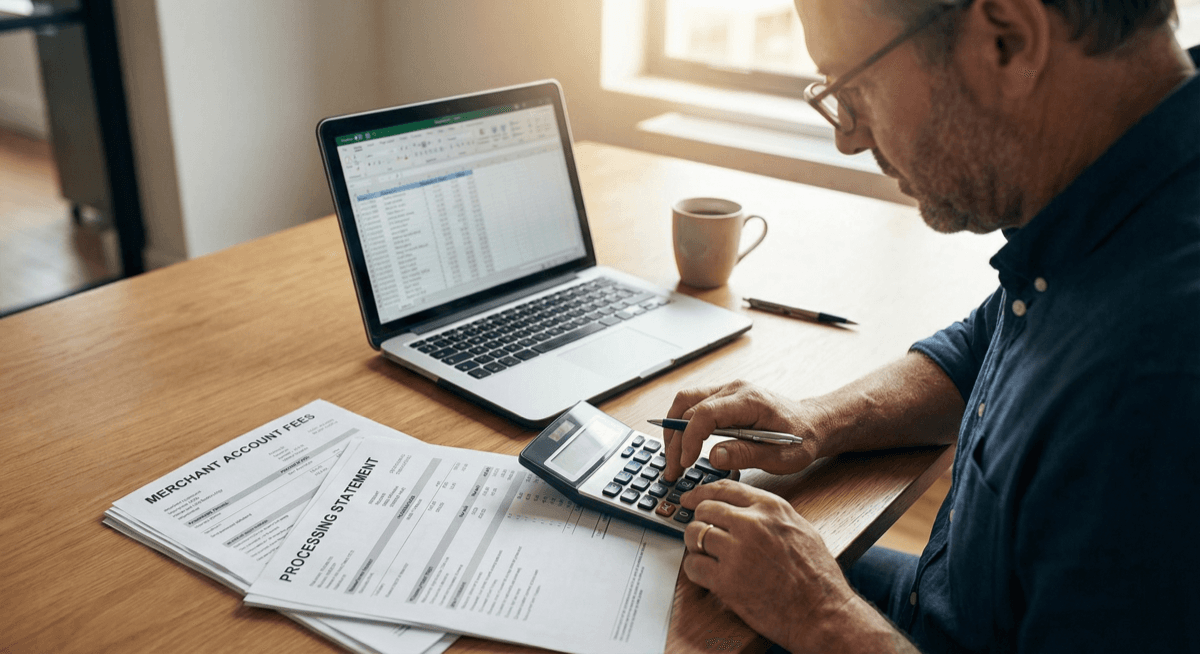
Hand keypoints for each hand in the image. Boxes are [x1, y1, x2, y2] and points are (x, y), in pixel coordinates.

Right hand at [662, 380, 825, 481]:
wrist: (813, 424)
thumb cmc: (801, 440)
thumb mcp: (779, 456)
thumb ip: (746, 455)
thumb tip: (713, 456)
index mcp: (748, 401)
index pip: (705, 413)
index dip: (690, 439)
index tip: (686, 463)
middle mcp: (734, 389)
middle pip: (687, 406)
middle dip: (675, 440)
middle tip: (672, 468)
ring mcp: (727, 390)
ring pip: (685, 401)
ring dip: (674, 430)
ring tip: (673, 458)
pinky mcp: (724, 397)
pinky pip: (693, 404)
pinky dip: (682, 424)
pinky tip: (683, 446)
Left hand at [680, 480, 856, 650]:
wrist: (822, 612)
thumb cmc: (816, 576)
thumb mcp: (799, 528)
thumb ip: (769, 514)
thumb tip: (743, 509)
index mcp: (771, 508)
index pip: (725, 488)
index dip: (702, 493)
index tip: (691, 498)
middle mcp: (752, 524)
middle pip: (705, 509)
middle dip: (700, 520)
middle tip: (701, 534)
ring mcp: (738, 551)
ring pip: (695, 534)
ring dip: (696, 545)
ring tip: (706, 555)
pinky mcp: (726, 581)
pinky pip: (693, 565)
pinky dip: (695, 569)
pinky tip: (707, 575)